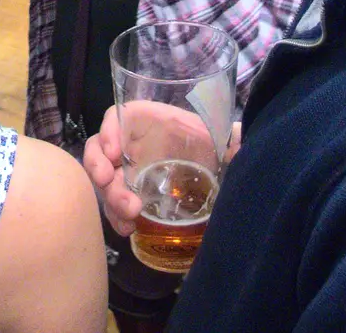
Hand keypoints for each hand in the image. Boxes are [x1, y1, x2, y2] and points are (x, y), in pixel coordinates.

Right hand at [83, 104, 242, 236]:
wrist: (217, 172)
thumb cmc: (214, 147)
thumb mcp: (221, 139)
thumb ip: (231, 138)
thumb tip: (244, 137)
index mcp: (150, 122)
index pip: (118, 116)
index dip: (110, 129)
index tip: (114, 152)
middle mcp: (133, 144)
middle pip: (102, 151)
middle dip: (102, 170)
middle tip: (116, 188)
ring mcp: (129, 171)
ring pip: (105, 181)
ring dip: (110, 199)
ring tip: (129, 218)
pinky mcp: (132, 194)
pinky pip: (114, 204)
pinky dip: (116, 216)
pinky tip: (128, 229)